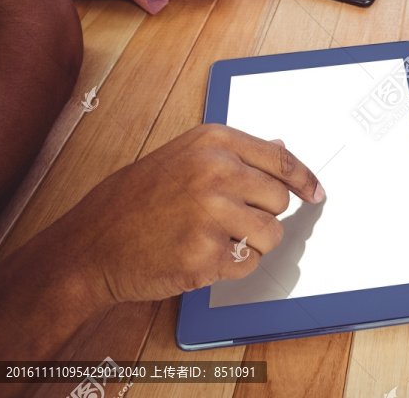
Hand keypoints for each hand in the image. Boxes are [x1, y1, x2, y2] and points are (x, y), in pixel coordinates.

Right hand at [51, 125, 324, 306]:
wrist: (92, 245)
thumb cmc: (135, 201)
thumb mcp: (183, 158)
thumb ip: (233, 153)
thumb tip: (280, 145)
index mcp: (213, 142)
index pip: (281, 159)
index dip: (304, 179)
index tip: (316, 192)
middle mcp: (216, 171)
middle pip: (280, 199)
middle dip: (262, 214)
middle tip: (228, 220)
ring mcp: (212, 212)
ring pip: (271, 234)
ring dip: (250, 243)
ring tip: (212, 238)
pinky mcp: (208, 254)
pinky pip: (249, 264)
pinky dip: (231, 266)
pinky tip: (199, 255)